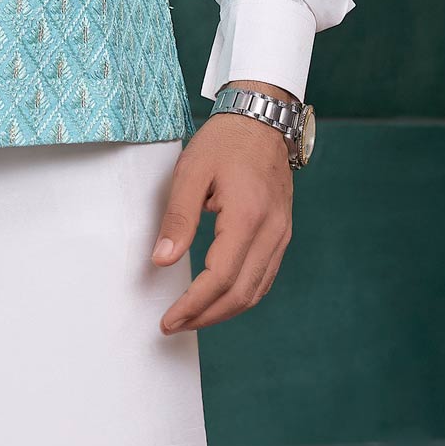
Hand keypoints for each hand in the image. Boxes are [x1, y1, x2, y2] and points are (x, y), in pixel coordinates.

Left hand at [151, 105, 293, 333]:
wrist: (262, 120)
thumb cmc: (225, 142)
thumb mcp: (191, 172)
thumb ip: (177, 218)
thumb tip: (162, 260)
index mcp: (247, 217)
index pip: (221, 277)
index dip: (193, 305)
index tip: (169, 320)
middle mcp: (272, 231)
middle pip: (242, 293)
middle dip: (206, 316)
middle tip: (175, 325)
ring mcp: (281, 234)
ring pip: (257, 290)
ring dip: (224, 311)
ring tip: (192, 318)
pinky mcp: (282, 234)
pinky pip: (264, 276)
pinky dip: (241, 295)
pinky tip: (218, 299)